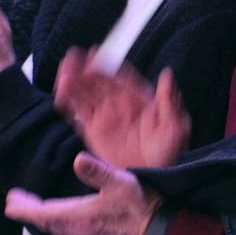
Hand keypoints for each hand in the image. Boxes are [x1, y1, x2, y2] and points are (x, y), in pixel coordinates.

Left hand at [4, 151, 160, 234]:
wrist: (162, 231)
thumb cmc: (142, 204)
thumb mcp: (122, 182)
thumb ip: (99, 171)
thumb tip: (77, 159)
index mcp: (81, 215)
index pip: (45, 213)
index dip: (26, 208)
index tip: (9, 203)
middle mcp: (81, 230)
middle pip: (48, 222)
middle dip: (30, 213)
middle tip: (14, 204)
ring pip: (59, 229)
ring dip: (44, 219)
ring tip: (34, 210)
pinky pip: (70, 232)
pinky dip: (59, 224)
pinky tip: (64, 220)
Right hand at [54, 47, 189, 168]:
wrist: (154, 179)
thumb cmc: (169, 152)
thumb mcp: (175, 125)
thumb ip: (169, 100)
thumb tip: (167, 74)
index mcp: (138, 97)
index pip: (119, 75)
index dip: (106, 64)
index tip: (94, 54)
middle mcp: (119, 103)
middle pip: (98, 81)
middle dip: (83, 69)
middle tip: (71, 59)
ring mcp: (105, 117)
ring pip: (85, 94)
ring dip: (72, 83)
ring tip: (62, 76)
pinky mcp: (93, 132)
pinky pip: (77, 114)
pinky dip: (68, 104)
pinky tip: (60, 97)